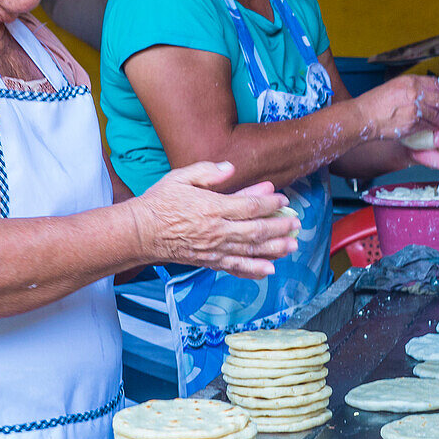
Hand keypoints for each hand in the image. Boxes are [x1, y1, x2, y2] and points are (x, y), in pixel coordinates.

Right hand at [130, 162, 298, 278]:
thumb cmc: (161, 202)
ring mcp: (214, 249)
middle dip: (280, 227)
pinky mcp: (209, 261)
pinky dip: (253, 270)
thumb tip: (231, 168)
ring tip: (292, 246)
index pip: (250, 206)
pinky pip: (235, 267)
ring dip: (275, 249)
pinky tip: (269, 270)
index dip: (270, 202)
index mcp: (213, 207)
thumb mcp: (181, 177)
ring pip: (251, 250)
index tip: (283, 199)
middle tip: (296, 224)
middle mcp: (217, 230)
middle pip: (256, 230)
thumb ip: (208, 172)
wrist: (141, 232)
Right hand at [356, 75, 438, 140]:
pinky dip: (437, 128)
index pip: (438, 85)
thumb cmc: (376, 102)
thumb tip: (429, 91)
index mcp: (411, 81)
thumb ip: (413, 87)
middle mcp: (415, 93)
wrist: (363, 117)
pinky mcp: (413, 124)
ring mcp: (415, 109)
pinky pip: (431, 126)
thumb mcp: (395, 86)